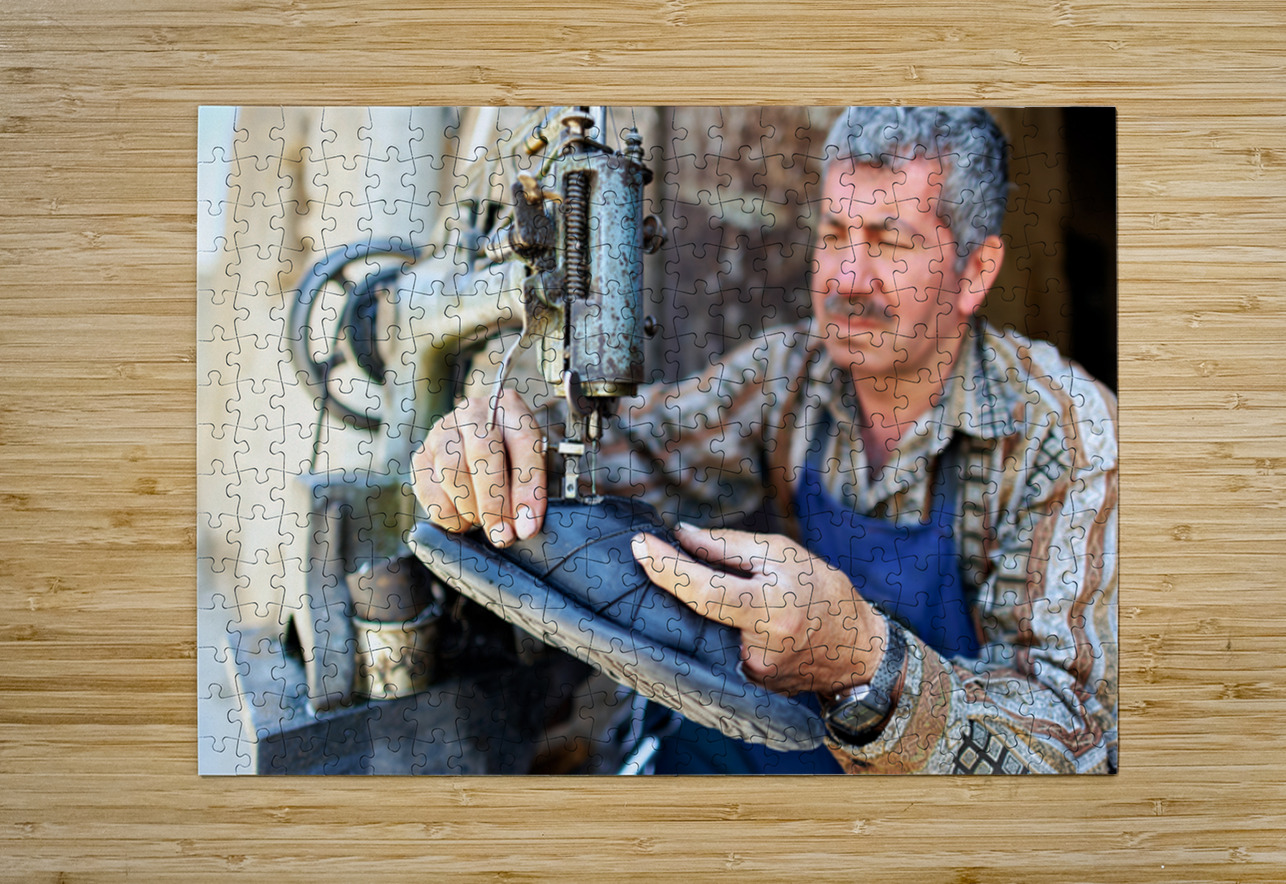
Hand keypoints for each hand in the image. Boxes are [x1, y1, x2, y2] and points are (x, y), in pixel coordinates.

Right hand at [411, 389, 545, 545]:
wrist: (479, 443)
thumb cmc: (510, 455)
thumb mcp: (531, 463)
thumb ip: (530, 490)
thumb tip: (524, 527)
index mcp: (508, 406)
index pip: (523, 443)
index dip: (527, 488)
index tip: (528, 525)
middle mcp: (473, 412)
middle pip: (482, 452)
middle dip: (494, 502)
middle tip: (503, 536)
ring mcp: (442, 431)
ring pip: (452, 472)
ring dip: (471, 507)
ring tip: (485, 521)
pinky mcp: (421, 456)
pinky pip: (428, 491)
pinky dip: (448, 514)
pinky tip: (464, 519)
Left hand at [631, 524, 887, 696]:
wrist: (856, 651)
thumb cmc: (823, 592)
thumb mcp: (784, 554)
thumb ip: (728, 546)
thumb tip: (681, 536)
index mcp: (771, 609)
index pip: (703, 590)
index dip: (666, 568)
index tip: (640, 544)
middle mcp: (757, 650)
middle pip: (694, 613)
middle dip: (669, 583)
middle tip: (653, 555)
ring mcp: (750, 675)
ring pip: (701, 634)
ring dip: (687, 608)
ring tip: (682, 583)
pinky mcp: (747, 688)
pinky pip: (713, 651)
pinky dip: (705, 628)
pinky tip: (705, 613)